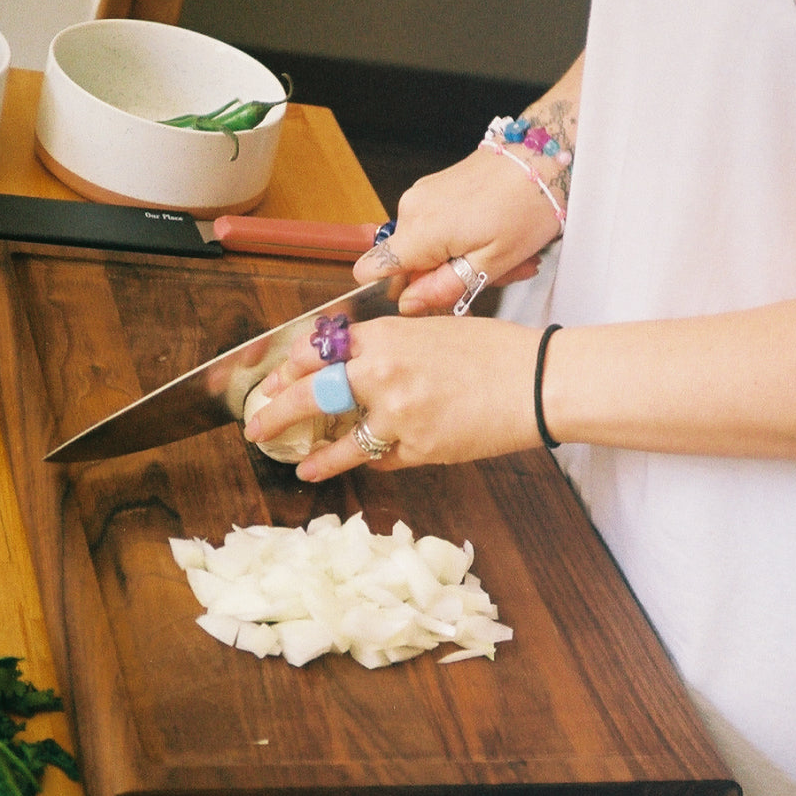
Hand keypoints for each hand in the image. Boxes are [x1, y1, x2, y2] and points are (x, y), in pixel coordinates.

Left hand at [243, 314, 542, 479]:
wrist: (538, 382)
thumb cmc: (495, 351)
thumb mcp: (433, 331)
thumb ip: (389, 345)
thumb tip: (352, 363)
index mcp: (385, 334)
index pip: (317, 350)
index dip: (289, 368)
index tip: (276, 379)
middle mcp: (383, 373)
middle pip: (311, 394)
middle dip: (276, 413)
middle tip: (257, 426)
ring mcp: (399, 416)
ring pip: (341, 443)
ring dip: (316, 457)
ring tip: (299, 464)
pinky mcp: (420, 449)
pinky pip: (383, 458)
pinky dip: (373, 459)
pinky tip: (361, 463)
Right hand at [353, 147, 561, 314]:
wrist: (546, 155)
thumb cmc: (528, 205)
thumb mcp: (492, 262)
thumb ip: (444, 287)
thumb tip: (409, 304)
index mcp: (421, 230)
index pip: (371, 269)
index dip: (397, 291)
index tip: (431, 295)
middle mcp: (412, 209)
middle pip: (409, 265)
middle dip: (446, 278)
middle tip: (493, 276)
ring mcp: (424, 195)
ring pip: (429, 248)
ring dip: (463, 260)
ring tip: (504, 256)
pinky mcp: (437, 189)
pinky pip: (439, 228)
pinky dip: (465, 240)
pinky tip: (497, 238)